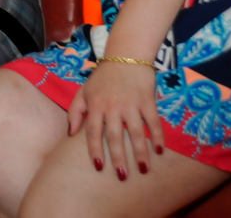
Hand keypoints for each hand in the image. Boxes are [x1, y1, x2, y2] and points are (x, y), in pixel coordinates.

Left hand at [68, 59, 164, 178]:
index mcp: (95, 105)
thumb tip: (71, 134)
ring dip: (140, 152)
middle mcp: (113, 106)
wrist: (126, 55)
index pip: (93, 132)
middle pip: (115, 136)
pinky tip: (160, 151)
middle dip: (118, 157)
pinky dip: (158, 137)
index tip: (98, 167)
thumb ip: (75, 111)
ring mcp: (131, 103)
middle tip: (122, 176)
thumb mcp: (84, 91)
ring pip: (136, 132)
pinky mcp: (148, 100)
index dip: (95, 151)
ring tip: (143, 169)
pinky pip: (153, 122)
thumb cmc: (103, 77)